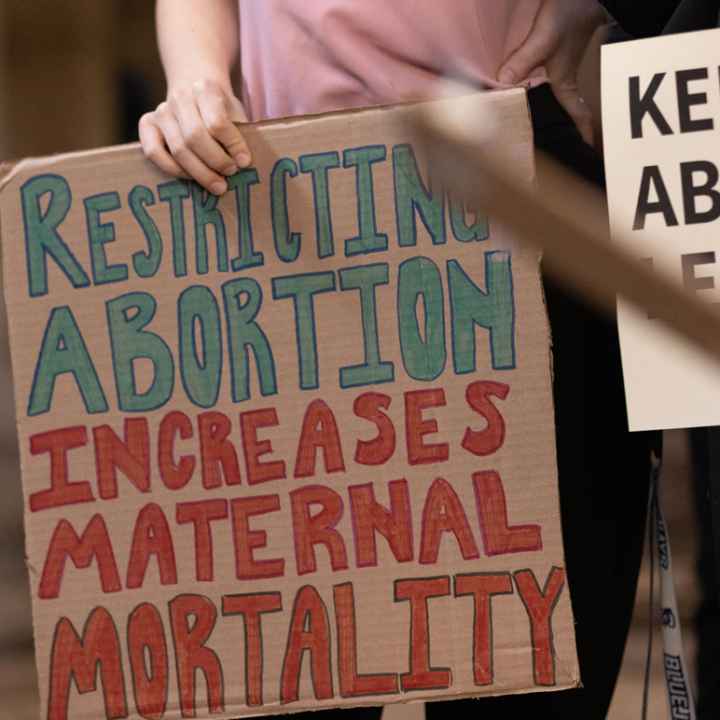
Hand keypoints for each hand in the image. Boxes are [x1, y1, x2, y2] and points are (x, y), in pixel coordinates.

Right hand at [139, 79, 251, 194]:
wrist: (194, 89)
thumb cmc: (221, 108)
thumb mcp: (236, 113)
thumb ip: (240, 134)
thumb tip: (243, 164)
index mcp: (205, 89)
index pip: (217, 122)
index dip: (232, 146)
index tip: (244, 162)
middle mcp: (180, 97)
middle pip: (195, 138)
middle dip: (216, 161)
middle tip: (230, 174)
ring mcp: (161, 111)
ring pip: (178, 149)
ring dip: (200, 172)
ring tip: (218, 183)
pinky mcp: (148, 124)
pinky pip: (153, 152)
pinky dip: (172, 169)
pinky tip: (191, 178)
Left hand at [498, 0, 607, 144]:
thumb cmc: (571, 12)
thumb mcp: (545, 38)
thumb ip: (523, 60)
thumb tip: (503, 84)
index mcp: (565, 80)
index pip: (577, 113)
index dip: (582, 134)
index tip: (585, 152)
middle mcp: (562, 77)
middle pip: (562, 110)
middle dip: (559, 129)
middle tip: (550, 149)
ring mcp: (558, 66)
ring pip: (549, 95)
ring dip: (542, 110)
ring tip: (529, 130)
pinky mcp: (552, 53)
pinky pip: (538, 78)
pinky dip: (529, 88)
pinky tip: (518, 92)